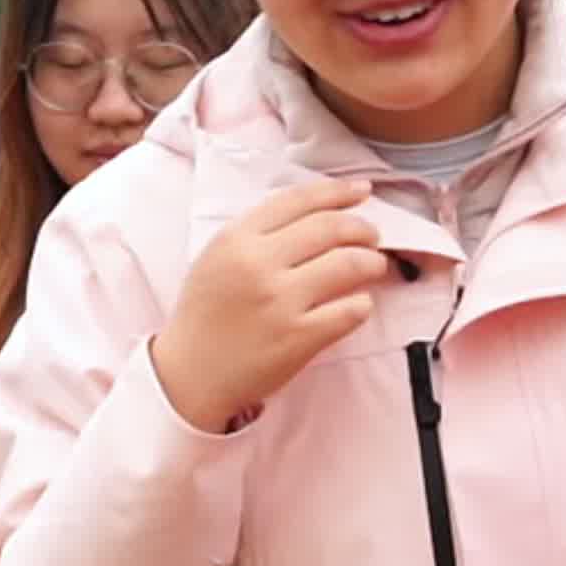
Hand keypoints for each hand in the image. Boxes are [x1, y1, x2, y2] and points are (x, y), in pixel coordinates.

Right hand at [147, 178, 389, 430]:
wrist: (191, 374)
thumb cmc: (207, 314)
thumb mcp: (218, 257)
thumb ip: (259, 232)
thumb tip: (319, 213)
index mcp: (237, 238)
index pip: (299, 200)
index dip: (338, 191)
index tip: (362, 192)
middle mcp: (259, 264)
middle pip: (331, 227)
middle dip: (363, 228)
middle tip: (372, 236)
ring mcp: (280, 301)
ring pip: (349, 264)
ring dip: (373, 262)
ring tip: (375, 266)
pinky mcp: (298, 338)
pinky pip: (351, 311)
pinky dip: (363, 304)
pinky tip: (360, 304)